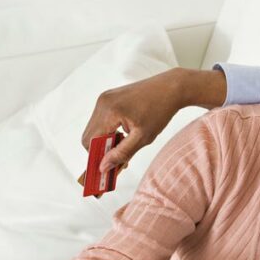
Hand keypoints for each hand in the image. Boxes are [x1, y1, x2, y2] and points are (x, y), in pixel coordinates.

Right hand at [81, 68, 227, 171]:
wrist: (170, 88)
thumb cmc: (160, 112)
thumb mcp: (143, 137)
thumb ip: (122, 153)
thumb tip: (103, 168)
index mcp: (109, 111)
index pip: (91, 142)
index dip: (96, 158)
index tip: (106, 171)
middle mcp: (102, 103)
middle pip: (89, 136)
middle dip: (100, 151)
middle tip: (119, 160)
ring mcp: (104, 99)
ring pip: (94, 129)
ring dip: (105, 142)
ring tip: (126, 145)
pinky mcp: (108, 98)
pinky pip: (100, 120)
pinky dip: (108, 131)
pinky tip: (125, 134)